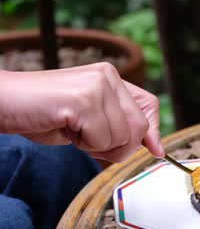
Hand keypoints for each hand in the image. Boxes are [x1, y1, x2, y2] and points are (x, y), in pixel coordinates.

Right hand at [0, 62, 164, 161]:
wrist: (3, 102)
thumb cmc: (43, 113)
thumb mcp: (89, 118)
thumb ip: (119, 125)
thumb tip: (156, 147)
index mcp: (111, 77)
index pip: (149, 105)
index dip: (154, 131)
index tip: (155, 151)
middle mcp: (108, 76)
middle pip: (139, 128)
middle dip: (119, 147)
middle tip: (89, 141)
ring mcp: (97, 86)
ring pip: (122, 137)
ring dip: (98, 146)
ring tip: (73, 130)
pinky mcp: (84, 100)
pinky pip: (102, 140)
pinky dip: (84, 145)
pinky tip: (66, 128)